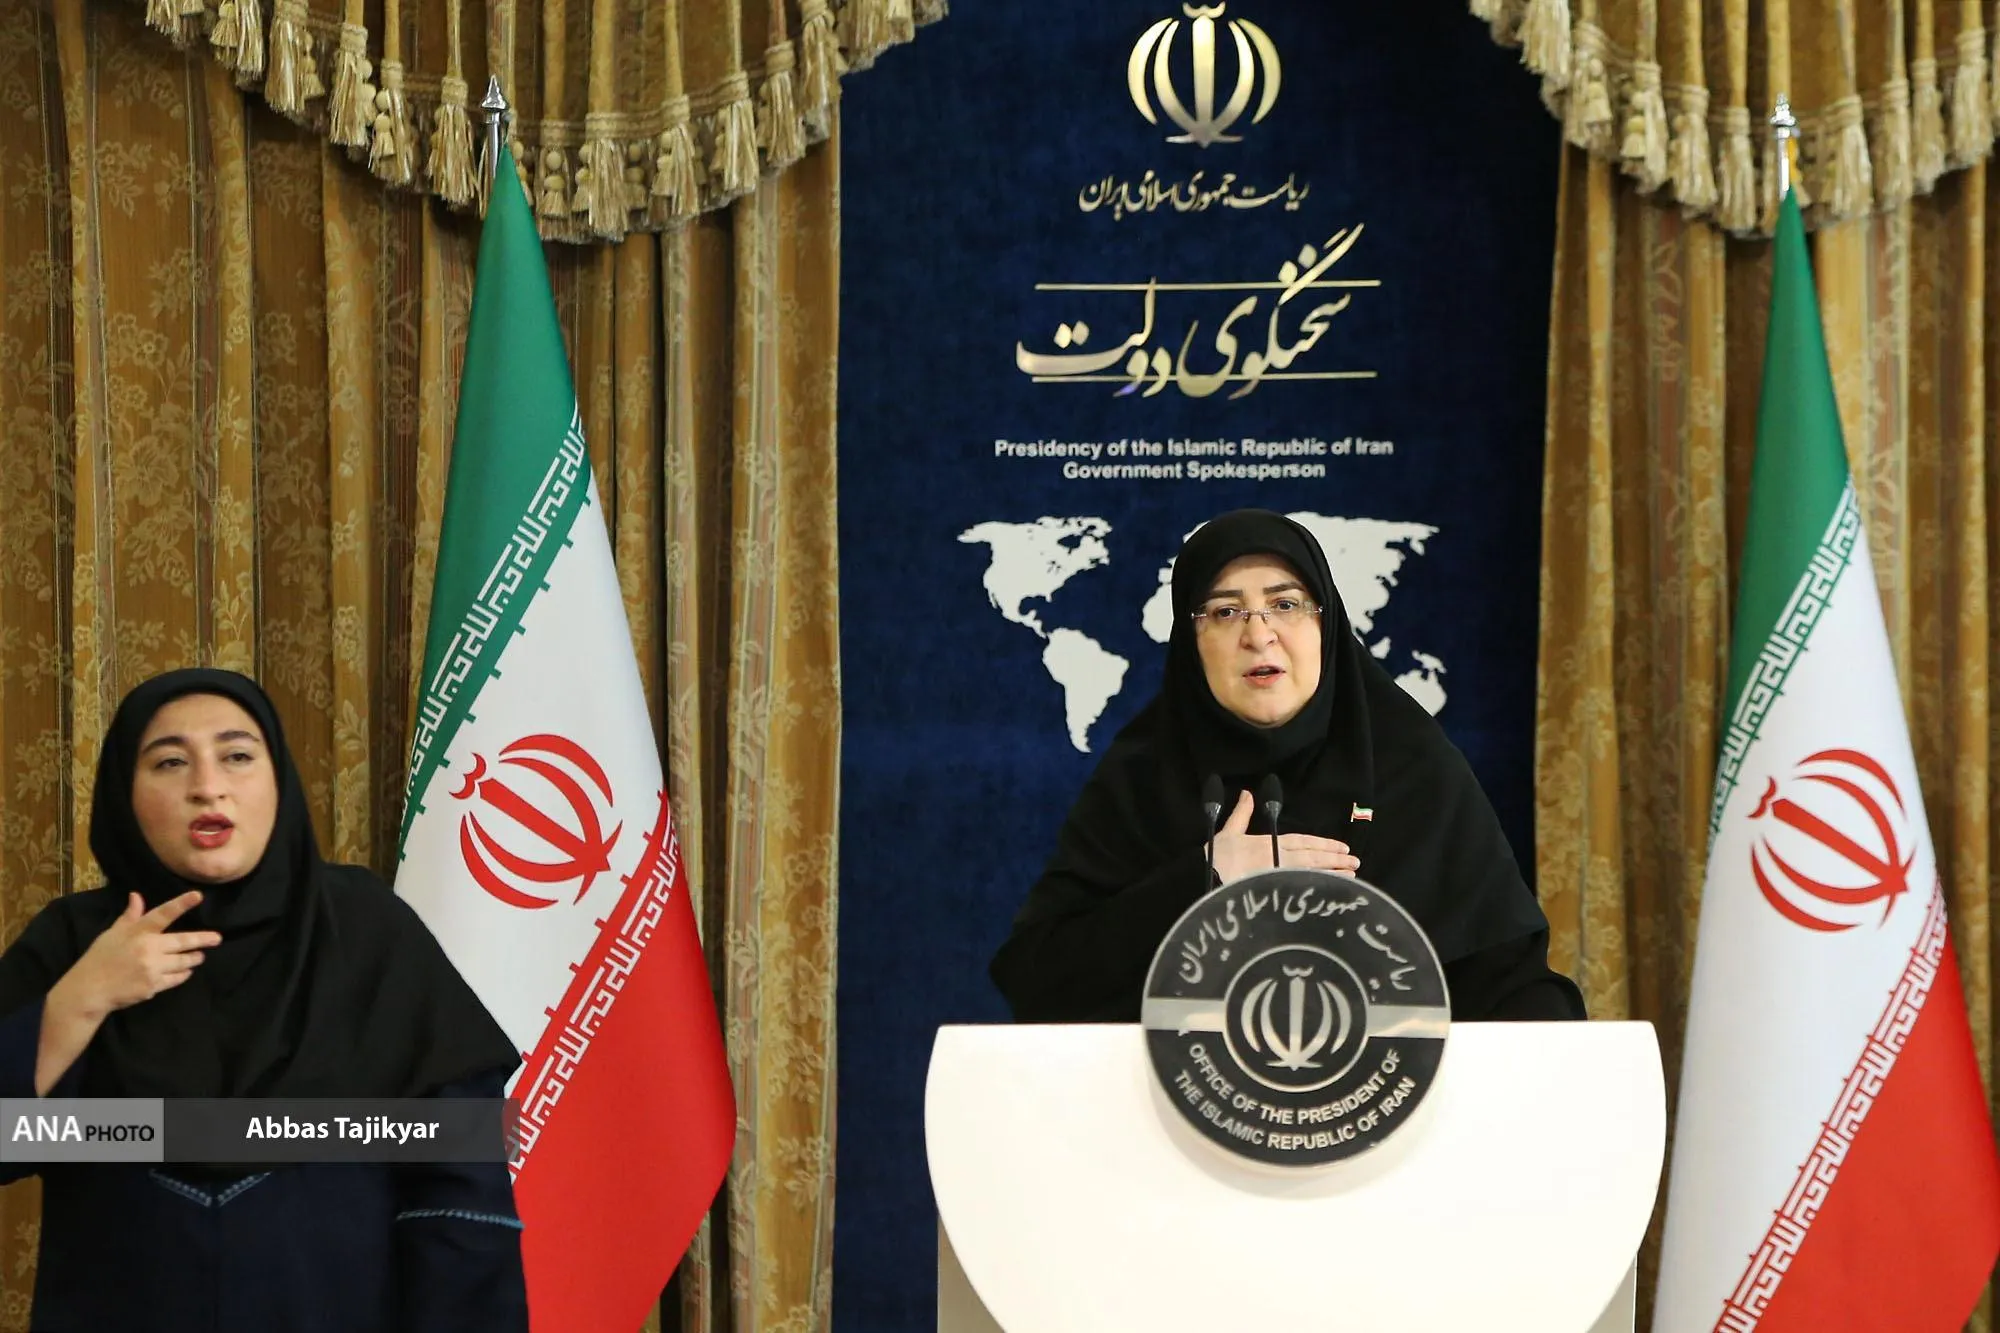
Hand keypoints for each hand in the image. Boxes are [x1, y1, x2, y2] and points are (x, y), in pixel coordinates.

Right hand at [53, 891, 220, 1020]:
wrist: (89, 990)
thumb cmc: (100, 958)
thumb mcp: (111, 934)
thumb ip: (129, 916)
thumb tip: (136, 895)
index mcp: (137, 932)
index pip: (162, 914)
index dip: (181, 904)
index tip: (198, 895)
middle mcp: (148, 949)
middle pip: (183, 941)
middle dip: (203, 940)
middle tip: (217, 938)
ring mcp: (152, 968)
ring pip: (183, 962)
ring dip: (194, 958)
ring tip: (199, 956)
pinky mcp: (154, 986)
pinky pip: (176, 978)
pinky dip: (182, 974)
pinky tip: (186, 971)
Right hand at [1210, 790, 1361, 884]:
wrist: (1207, 877)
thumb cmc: (1217, 857)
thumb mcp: (1229, 831)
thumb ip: (1242, 813)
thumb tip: (1248, 793)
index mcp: (1270, 842)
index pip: (1304, 841)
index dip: (1324, 844)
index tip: (1342, 846)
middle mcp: (1279, 857)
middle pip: (1313, 856)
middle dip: (1335, 857)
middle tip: (1355, 861)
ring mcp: (1279, 874)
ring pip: (1313, 871)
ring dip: (1334, 871)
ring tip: (1352, 874)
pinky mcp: (1277, 890)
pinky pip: (1304, 886)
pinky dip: (1320, 886)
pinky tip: (1333, 888)